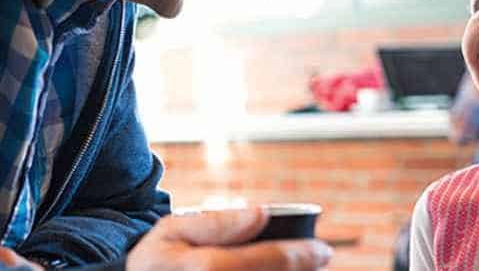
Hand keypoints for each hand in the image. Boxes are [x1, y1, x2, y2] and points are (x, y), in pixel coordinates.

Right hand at [126, 206, 332, 270]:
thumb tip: (262, 213)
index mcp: (208, 267)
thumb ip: (218, 222)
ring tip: (300, 268)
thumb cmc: (155, 261)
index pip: (272, 259)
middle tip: (317, 259)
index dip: (304, 254)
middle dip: (302, 270)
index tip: (324, 251)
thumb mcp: (172, 230)